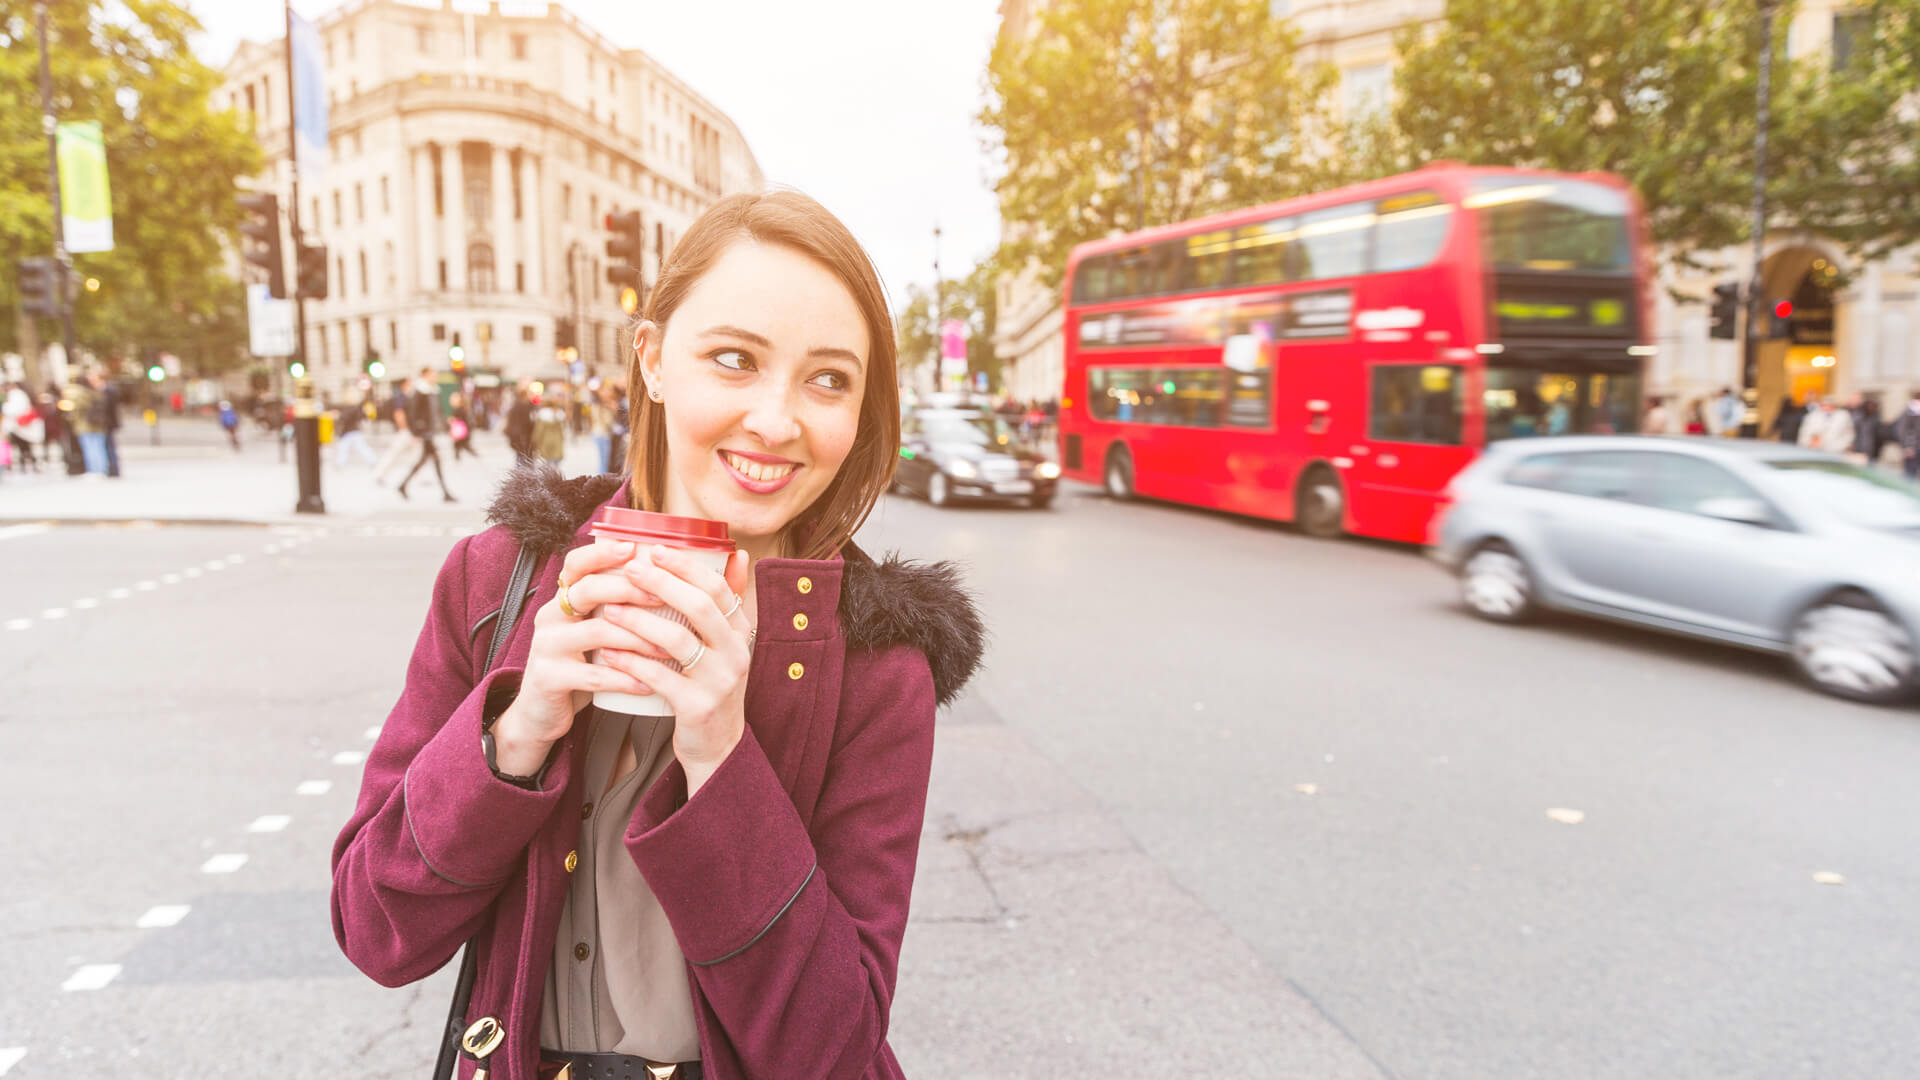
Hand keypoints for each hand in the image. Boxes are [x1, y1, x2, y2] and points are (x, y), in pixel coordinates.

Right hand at [490, 539, 673, 772]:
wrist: (541, 714)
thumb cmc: (581, 667)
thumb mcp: (594, 633)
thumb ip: (616, 610)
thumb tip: (667, 582)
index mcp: (562, 600)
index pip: (576, 564)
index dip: (602, 553)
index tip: (634, 547)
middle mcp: (550, 616)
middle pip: (588, 590)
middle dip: (630, 590)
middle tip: (664, 599)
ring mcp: (546, 647)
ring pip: (596, 632)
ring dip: (637, 638)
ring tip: (669, 648)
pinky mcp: (548, 678)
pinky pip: (593, 675)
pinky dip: (625, 678)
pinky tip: (648, 684)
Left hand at [595, 546, 753, 784]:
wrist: (718, 745)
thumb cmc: (711, 685)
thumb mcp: (726, 644)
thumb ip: (725, 603)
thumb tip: (734, 553)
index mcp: (741, 632)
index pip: (719, 588)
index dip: (687, 566)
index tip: (655, 550)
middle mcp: (737, 653)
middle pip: (700, 607)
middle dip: (661, 584)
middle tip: (628, 570)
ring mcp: (719, 681)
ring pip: (677, 640)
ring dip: (639, 621)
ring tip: (610, 610)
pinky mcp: (698, 707)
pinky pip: (660, 678)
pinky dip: (631, 662)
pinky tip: (608, 652)